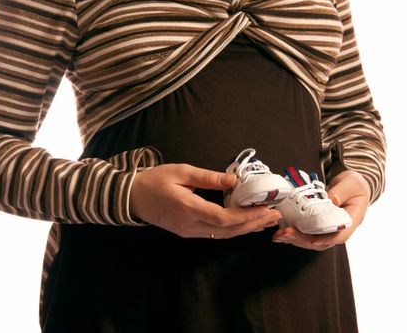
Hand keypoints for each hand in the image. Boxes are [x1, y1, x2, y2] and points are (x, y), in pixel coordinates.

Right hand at [130, 163, 281, 238]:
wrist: (131, 197)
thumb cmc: (155, 180)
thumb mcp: (181, 171)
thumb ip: (208, 177)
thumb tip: (233, 181)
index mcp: (188, 208)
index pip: (223, 218)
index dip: (247, 216)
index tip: (266, 208)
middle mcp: (190, 225)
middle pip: (227, 230)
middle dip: (253, 223)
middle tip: (275, 215)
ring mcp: (188, 231)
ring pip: (223, 235)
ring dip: (246, 229)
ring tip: (266, 221)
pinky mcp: (187, 232)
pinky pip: (215, 234)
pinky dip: (233, 230)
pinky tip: (246, 225)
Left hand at [272, 170, 370, 250]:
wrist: (352, 186)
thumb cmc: (354, 185)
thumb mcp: (350, 183)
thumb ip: (341, 191)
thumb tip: (331, 200)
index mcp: (351, 221)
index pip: (339, 236)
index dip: (325, 240)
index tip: (311, 240)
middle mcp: (339, 229)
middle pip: (321, 241)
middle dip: (302, 240)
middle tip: (286, 232)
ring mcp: (328, 229)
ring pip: (310, 241)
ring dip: (294, 239)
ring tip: (279, 235)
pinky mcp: (318, 226)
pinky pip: (305, 234)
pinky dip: (292, 235)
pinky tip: (280, 234)